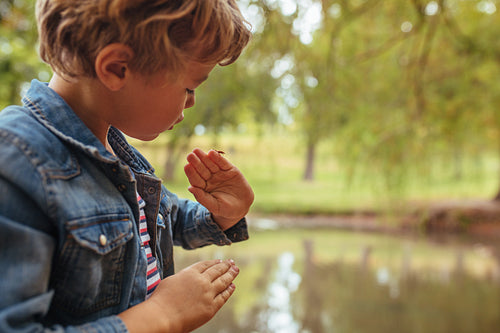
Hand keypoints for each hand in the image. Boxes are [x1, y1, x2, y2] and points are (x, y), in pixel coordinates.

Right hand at [119, 259, 238, 332]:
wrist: (162, 317)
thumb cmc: (161, 300)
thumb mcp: (170, 281)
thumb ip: (183, 277)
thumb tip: (189, 276)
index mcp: (190, 273)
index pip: (206, 265)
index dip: (214, 262)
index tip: (220, 261)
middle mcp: (201, 281)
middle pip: (217, 270)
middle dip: (225, 266)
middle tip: (232, 263)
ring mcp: (208, 294)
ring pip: (223, 281)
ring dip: (231, 275)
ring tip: (236, 270)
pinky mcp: (211, 307)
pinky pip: (223, 297)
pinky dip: (229, 290)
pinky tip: (232, 286)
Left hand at [184, 148, 253, 229]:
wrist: (243, 206)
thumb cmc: (226, 209)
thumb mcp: (214, 206)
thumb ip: (202, 197)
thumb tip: (190, 188)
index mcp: (203, 188)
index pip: (196, 179)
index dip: (191, 173)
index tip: (187, 166)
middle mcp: (210, 179)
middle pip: (201, 170)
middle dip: (196, 162)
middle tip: (190, 155)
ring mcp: (219, 173)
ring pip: (211, 164)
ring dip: (204, 157)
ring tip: (197, 151)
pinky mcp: (229, 169)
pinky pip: (223, 163)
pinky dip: (218, 158)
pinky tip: (212, 153)